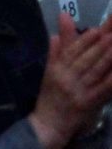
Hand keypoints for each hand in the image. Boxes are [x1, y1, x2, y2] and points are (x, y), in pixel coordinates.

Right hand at [29, 13, 111, 147]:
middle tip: (110, 35)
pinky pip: (103, 89)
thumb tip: (55, 34)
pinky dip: (111, 80)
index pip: (71, 52)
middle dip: (98, 46)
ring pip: (95, 72)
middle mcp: (66, 78)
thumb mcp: (48, 72)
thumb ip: (54, 53)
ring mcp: (78, 91)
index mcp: (56, 69)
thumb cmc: (49, 96)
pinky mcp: (88, 103)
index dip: (84, 41)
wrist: (49, 122)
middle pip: (84, 60)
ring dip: (106, 59)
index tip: (95, 30)